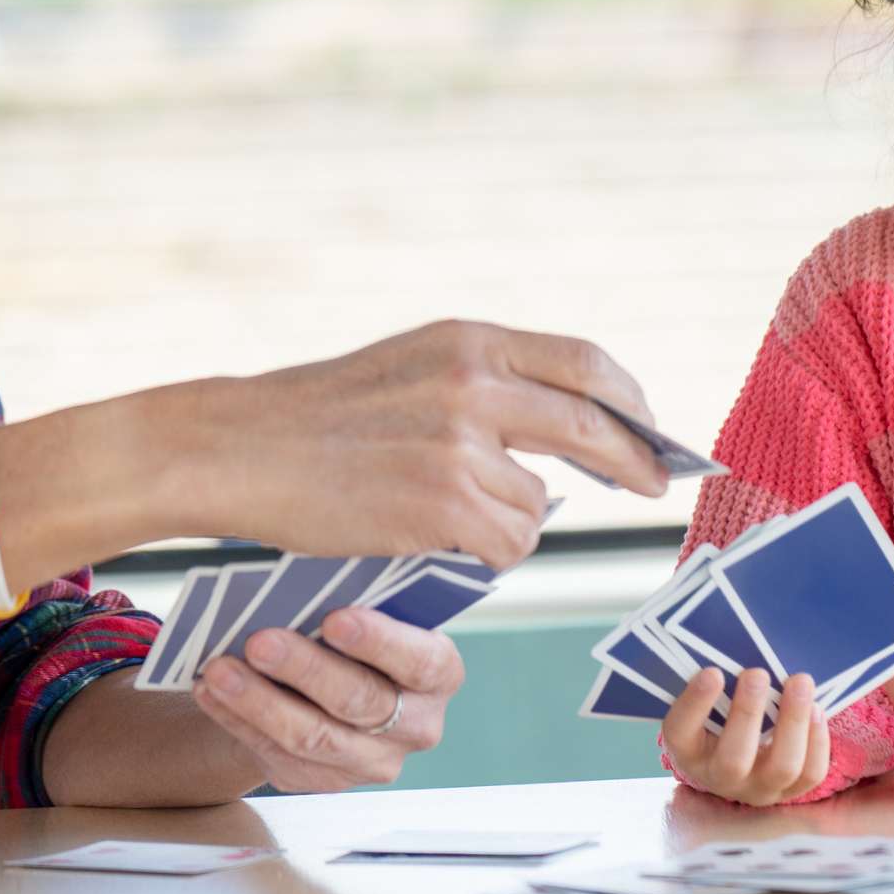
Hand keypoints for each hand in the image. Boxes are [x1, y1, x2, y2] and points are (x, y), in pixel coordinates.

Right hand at [181, 321, 671, 568]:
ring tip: (453, 519)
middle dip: (635, 463)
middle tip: (654, 485)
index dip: (630, 400)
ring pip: (539, 504)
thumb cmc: (320, 417)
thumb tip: (572, 429)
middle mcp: (474, 382)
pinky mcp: (444, 505)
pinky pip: (507, 545)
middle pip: (594, 428)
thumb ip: (487, 384)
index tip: (650, 428)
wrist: (239, 448)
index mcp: (469, 340)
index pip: (586, 363)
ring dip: (515, 522)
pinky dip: (488, 552)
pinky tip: (440, 540)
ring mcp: (461, 445)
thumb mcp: (413, 367)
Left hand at [192, 605, 462, 793]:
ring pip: (313, 737)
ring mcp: (372, 761)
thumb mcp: (366, 611)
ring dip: (260, 701)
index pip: (419, 662)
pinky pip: (278, 754)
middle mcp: (416, 725)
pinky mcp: (326, 781)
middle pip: (359, 702)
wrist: (323, 685)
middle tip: (259, 641)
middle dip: (304, 669)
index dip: (379, 642)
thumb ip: (350, 603)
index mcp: (439, 672)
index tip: (335, 619)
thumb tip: (299, 590)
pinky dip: (238, 720)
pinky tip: (212, 691)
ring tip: (220, 669)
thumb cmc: (349, 632)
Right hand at [661, 668, 831, 805]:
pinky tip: (815, 708)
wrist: (740, 764)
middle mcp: (721, 778)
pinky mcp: (791, 791)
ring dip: (794, 721)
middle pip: (734, 759)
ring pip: (782, 767)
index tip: (712, 672)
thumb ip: (716, 685)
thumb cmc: (719, 719)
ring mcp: (759, 789)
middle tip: (757, 673)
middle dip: (748, 713)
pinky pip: (811, 772)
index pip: (680, 732)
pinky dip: (817, 738)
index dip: (695, 703)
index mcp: (688, 752)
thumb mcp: (706, 707)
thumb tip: (739, 648)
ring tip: (800, 682)